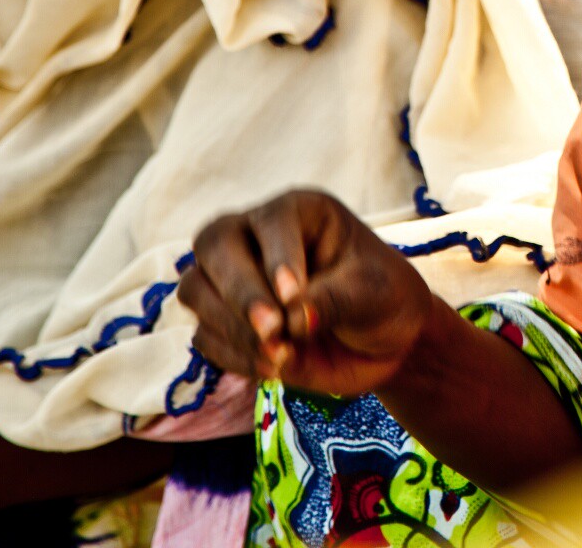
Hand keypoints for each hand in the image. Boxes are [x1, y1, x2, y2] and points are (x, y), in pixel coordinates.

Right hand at [182, 190, 436, 397]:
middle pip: (214, 246)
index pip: (270, 222)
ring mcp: (234, 280)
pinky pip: (205, 336)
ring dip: (232, 327)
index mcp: (297, 213)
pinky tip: (274, 369)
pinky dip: (234, 356)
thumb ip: (334, 300)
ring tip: (281, 356)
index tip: (294, 297)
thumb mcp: (372, 293)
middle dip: (240, 291)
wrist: (384, 341)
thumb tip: (293, 319)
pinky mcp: (226, 323)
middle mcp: (255, 237)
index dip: (277, 259)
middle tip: (273, 330)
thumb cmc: (382, 297)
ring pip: (197, 290)